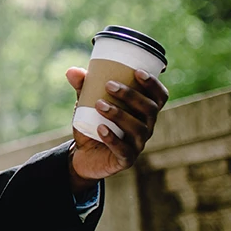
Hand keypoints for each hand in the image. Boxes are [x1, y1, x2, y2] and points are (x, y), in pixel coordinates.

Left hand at [65, 66, 169, 190]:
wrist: (84, 155)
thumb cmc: (93, 124)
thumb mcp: (87, 104)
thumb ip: (82, 87)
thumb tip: (71, 70)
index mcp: (143, 112)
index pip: (159, 97)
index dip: (153, 84)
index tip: (137, 71)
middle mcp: (146, 127)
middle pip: (149, 110)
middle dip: (131, 95)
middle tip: (109, 85)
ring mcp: (138, 144)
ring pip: (138, 128)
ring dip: (119, 114)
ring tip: (99, 104)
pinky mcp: (125, 159)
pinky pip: (124, 150)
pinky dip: (112, 138)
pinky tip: (100, 128)